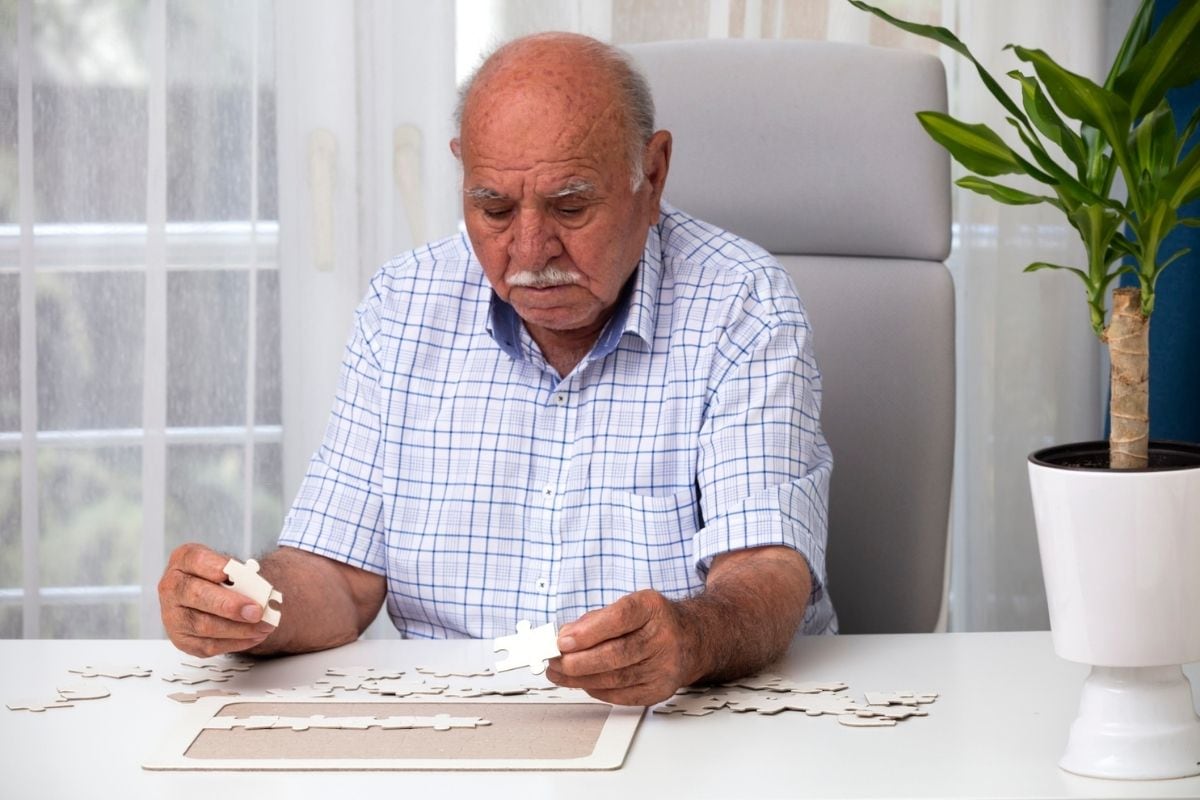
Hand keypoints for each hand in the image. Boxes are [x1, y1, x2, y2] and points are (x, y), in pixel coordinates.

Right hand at [158, 543, 276, 656]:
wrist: (213, 595)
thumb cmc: (222, 578)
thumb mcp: (231, 567)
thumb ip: (243, 576)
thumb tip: (260, 592)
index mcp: (184, 560)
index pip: (197, 560)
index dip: (217, 567)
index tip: (238, 575)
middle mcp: (172, 587)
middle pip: (197, 595)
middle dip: (230, 605)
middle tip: (256, 611)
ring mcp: (173, 615)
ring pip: (204, 625)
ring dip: (239, 628)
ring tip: (264, 626)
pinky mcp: (182, 639)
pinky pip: (208, 645)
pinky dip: (236, 642)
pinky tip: (254, 636)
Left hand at [545, 589, 702, 705]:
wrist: (692, 639)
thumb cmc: (654, 621)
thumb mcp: (629, 606)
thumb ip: (596, 620)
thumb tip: (565, 637)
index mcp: (652, 608)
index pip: (620, 618)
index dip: (589, 632)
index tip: (563, 640)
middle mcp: (663, 637)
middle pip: (616, 654)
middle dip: (578, 661)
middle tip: (554, 661)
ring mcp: (665, 667)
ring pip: (616, 679)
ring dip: (581, 679)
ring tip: (560, 673)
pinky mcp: (660, 690)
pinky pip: (622, 696)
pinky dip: (597, 690)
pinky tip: (583, 683)